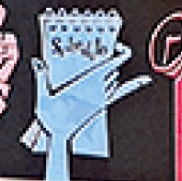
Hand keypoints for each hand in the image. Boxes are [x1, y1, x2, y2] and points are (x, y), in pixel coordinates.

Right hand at [31, 47, 148, 180]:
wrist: (59, 135)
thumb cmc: (52, 117)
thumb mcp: (43, 94)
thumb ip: (41, 76)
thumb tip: (37, 63)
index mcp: (87, 82)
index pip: (111, 63)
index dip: (120, 52)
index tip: (119, 45)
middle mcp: (98, 89)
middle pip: (112, 69)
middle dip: (112, 59)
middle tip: (107, 51)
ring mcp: (101, 97)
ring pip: (115, 79)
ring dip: (112, 70)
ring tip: (106, 65)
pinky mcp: (102, 106)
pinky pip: (122, 92)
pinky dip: (134, 84)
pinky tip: (144, 80)